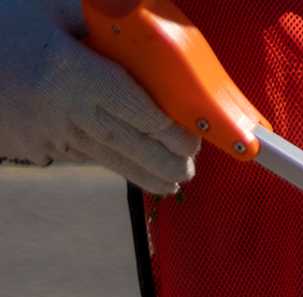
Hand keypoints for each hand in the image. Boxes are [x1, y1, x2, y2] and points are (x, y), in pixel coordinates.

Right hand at [0, 0, 198, 193]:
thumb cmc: (3, 22)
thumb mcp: (49, 8)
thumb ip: (98, 19)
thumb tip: (142, 21)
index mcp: (72, 72)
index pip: (137, 110)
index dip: (171, 131)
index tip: (193, 140)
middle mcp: (61, 108)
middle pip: (126, 143)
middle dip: (163, 162)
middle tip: (189, 171)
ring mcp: (43, 131)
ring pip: (102, 157)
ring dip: (140, 172)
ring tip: (170, 182)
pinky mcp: (27, 143)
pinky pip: (74, 153)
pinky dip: (102, 158)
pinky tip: (126, 164)